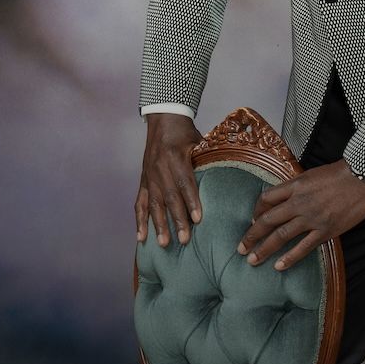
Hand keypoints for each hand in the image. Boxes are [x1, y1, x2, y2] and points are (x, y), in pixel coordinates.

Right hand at [136, 113, 202, 246]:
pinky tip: (141, 237)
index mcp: (176, 156)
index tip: (198, 219)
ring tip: (163, 243)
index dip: (191, 201)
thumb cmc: (185, 133)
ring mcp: (149, 176)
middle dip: (176, 220)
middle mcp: (160, 168)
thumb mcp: (199, 142)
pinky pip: (139, 203)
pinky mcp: (142, 181)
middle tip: (184, 239)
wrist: (163, 119)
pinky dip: (139, 220)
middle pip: (169, 197)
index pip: (184, 182)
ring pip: (153, 203)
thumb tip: (224, 181)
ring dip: (158, 225)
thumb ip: (207, 161)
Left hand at [236, 159, 364, 271]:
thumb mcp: (311, 174)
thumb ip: (296, 186)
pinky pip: (303, 247)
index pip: (266, 199)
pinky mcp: (326, 230)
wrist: (363, 177)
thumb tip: (284, 196)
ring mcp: (311, 218)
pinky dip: (290, 258)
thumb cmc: (340, 173)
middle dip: (251, 236)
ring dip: (264, 249)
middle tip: (241, 248)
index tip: (252, 221)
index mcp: (294, 186)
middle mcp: (298, 203)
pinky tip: (279, 266)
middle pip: (268, 221)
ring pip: (281, 236)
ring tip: (252, 260)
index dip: (256, 211)